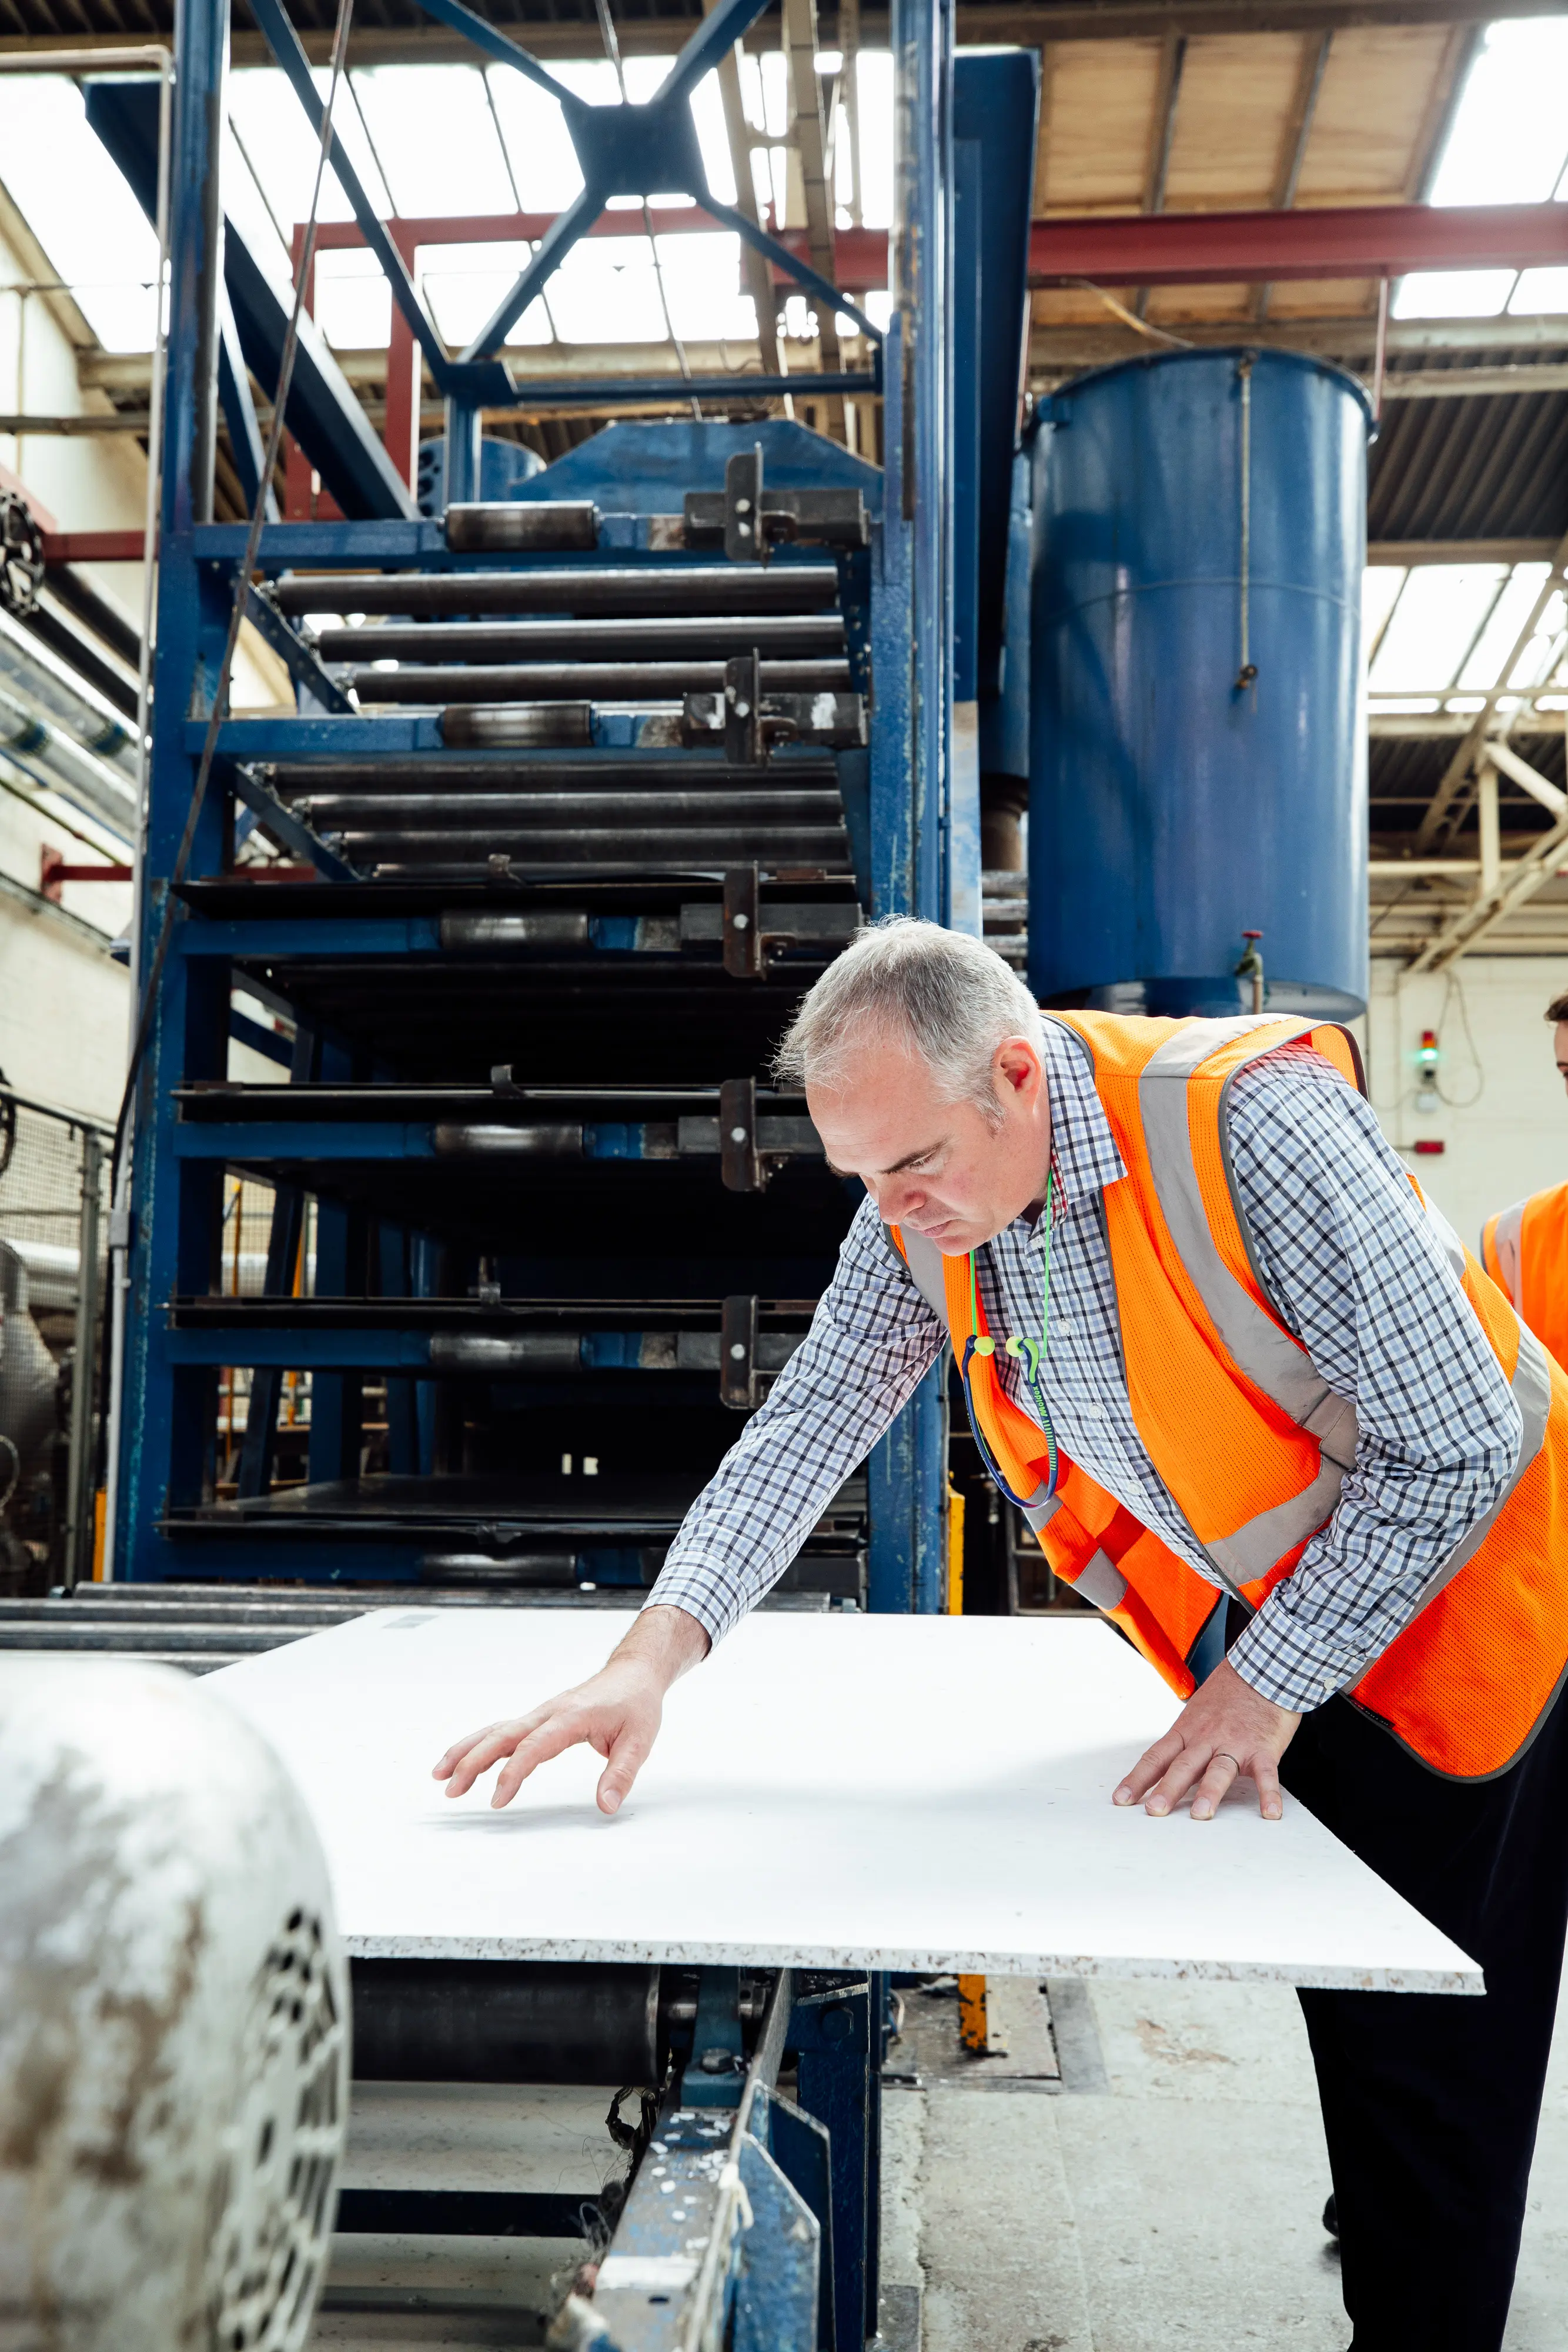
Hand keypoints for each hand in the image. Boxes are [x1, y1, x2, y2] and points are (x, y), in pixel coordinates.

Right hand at [432, 1603, 709, 1815]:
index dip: (513, 1774)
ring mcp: (542, 1714)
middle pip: (502, 1735)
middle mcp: (549, 1713)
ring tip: (440, 1774)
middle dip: (473, 1761)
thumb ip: (621, 1774)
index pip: (534, 1748)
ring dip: (467, 1750)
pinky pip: (504, 1730)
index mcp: (570, 1717)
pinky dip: (480, 1744)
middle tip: (451, 1788)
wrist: (634, 1672)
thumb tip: (606, 1806)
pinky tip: (465, 1760)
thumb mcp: (639, 1741)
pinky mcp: (540, 1719)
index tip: (497, 1799)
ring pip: (496, 1730)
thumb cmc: (636, 1703)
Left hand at [1112, 1658, 1299, 1821]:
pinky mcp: (1263, 1748)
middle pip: (1183, 1766)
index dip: (1137, 1779)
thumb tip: (1163, 1771)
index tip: (1121, 1799)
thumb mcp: (1196, 1714)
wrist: (1260, 1670)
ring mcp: (1235, 1743)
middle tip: (1154, 1810)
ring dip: (1209, 1792)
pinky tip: (1269, 1813)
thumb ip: (1184, 1744)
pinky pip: (1266, 1774)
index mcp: (1186, 1731)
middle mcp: (1206, 1738)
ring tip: (1201, 1814)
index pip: (1156, 1758)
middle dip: (1167, 1789)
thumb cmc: (1227, 1695)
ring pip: (1219, 1770)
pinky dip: (1268, 1794)